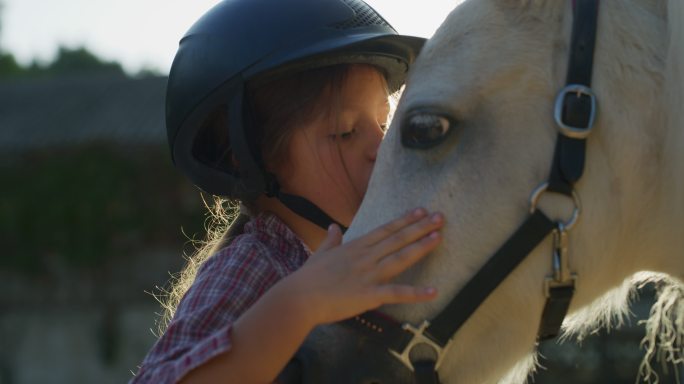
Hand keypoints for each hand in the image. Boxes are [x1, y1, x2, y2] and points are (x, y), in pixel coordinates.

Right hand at [287, 208, 443, 325]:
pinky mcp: (369, 295)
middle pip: (398, 239)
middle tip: (440, 217)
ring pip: (400, 258)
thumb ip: (331, 239)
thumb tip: (333, 226)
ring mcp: (369, 274)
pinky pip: (396, 293)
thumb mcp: (321, 253)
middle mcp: (366, 257)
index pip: (386, 229)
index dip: (405, 220)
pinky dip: (416, 293)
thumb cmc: (309, 277)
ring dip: (421, 247)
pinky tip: (433, 291)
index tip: (421, 210)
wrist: (299, 298)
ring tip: (439, 237)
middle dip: (420, 227)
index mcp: (356, 246)